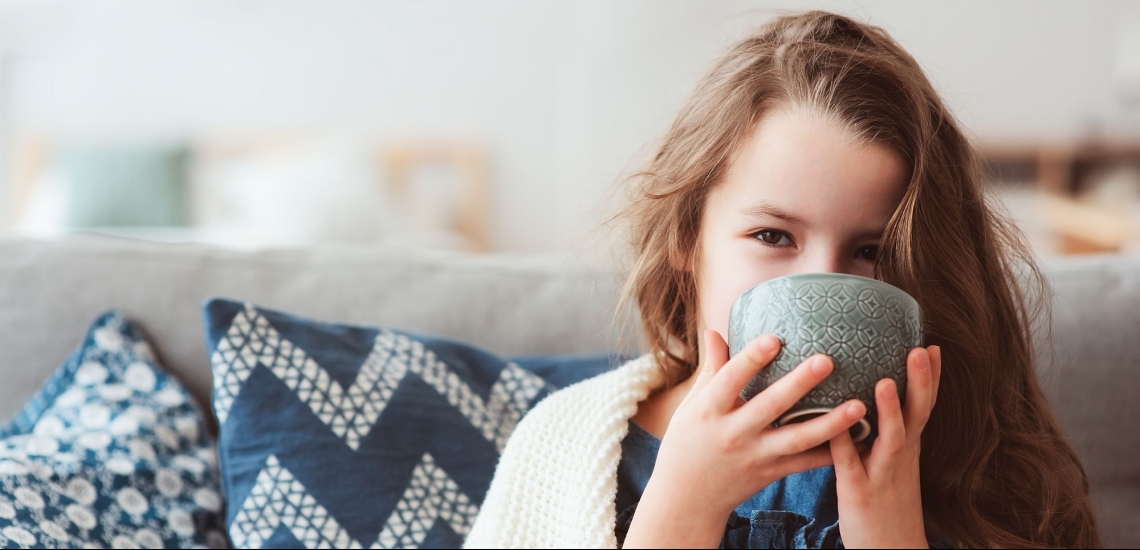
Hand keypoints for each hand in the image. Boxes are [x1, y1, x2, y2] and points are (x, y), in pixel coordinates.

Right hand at [623, 330, 867, 548]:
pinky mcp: (771, 472)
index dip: (751, 359)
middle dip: (799, 384)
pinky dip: (831, 452)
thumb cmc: (687, 443)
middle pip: (770, 406)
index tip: (774, 338)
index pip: (730, 380)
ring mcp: (755, 456)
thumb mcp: (691, 406)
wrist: (688, 498)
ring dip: (830, 423)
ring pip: (797, 439)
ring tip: (858, 405)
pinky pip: (805, 463)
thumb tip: (716, 331)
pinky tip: (859, 439)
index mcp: (709, 411)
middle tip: (826, 361)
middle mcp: (733, 433)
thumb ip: (711, 369)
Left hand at [829, 345, 941, 548]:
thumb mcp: (892, 464)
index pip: (923, 406)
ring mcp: (881, 474)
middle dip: (921, 382)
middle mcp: (900, 457)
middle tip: (920, 349)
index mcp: (907, 447)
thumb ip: (883, 432)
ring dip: (890, 411)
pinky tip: (835, 425)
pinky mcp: (858, 492)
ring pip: (890, 439)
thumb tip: (867, 396)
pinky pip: (849, 465)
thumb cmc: (886, 503)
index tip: (931, 345)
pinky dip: (844, 444)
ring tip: (886, 381)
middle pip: (917, 415)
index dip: (930, 378)